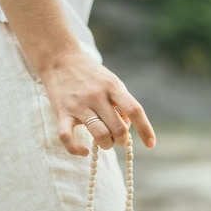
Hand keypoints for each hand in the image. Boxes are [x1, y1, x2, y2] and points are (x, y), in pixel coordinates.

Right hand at [39, 52, 156, 155]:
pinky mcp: (62, 112)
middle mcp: (97, 96)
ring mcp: (79, 105)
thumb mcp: (111, 82)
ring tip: (105, 142)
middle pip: (118, 128)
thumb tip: (128, 128)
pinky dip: (76, 149)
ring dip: (106, 144)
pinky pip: (67, 138)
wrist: (59, 59)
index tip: (151, 144)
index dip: (145, 129)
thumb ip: (123, 103)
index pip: (134, 110)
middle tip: (117, 138)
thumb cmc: (90, 75)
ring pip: (99, 134)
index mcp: (113, 87)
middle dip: (122, 140)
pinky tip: (84, 152)